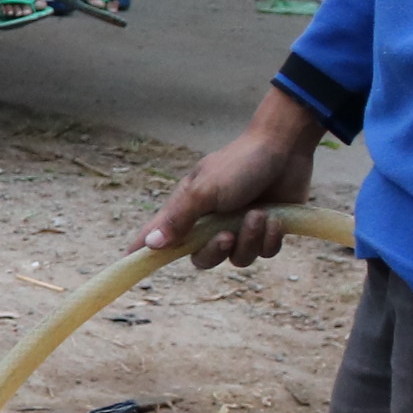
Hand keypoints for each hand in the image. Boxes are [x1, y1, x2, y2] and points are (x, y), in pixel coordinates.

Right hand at [137, 89, 320, 265]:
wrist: (284, 149)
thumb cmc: (239, 164)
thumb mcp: (204, 191)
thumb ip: (179, 219)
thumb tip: (150, 245)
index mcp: (190, 209)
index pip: (159, 235)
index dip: (144, 251)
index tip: (127, 264)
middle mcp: (211, 222)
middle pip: (202, 258)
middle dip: (215, 251)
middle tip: (227, 236)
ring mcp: (239, 227)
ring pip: (237, 258)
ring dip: (250, 239)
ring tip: (259, 214)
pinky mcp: (265, 230)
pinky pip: (264, 252)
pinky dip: (269, 238)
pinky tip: (274, 219)